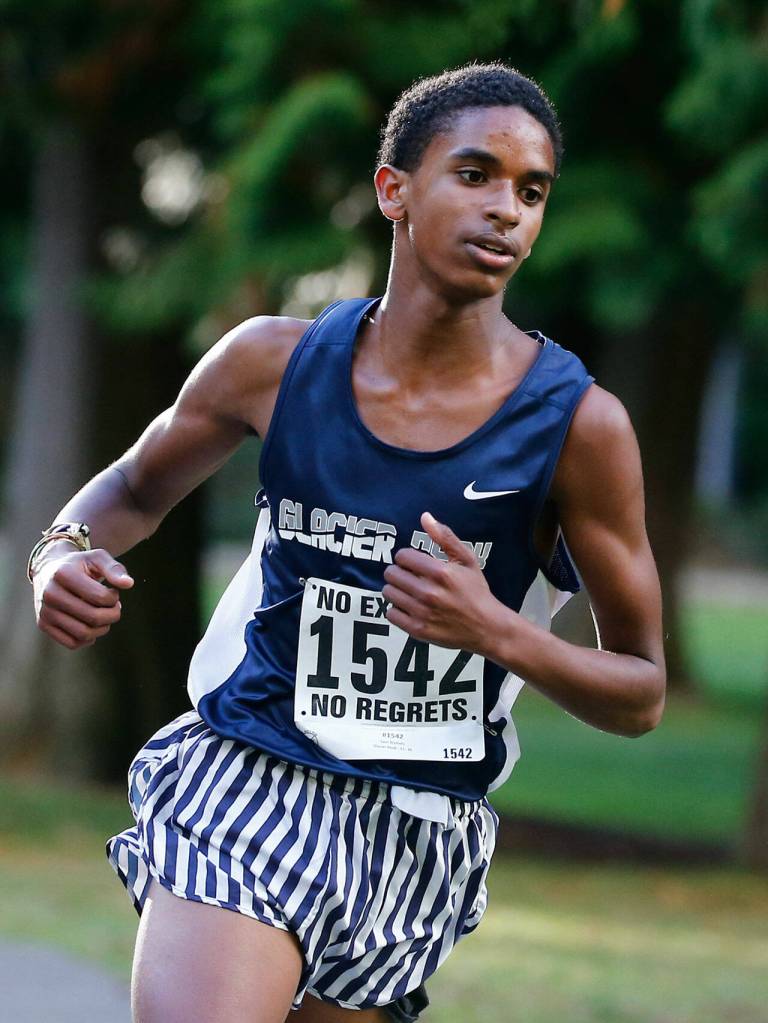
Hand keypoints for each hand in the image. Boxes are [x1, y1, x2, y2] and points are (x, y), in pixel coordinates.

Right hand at [33, 547, 133, 649]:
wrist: (49, 570)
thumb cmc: (79, 564)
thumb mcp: (97, 558)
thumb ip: (114, 569)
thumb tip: (129, 584)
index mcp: (63, 574)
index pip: (100, 598)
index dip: (114, 598)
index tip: (113, 592)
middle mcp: (50, 593)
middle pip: (93, 618)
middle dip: (113, 614)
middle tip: (115, 607)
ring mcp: (45, 611)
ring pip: (84, 634)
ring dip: (103, 628)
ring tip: (104, 615)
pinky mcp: (43, 624)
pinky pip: (72, 643)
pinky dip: (88, 638)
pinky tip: (91, 624)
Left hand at [382, 511, 504, 652]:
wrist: (486, 627)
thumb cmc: (476, 591)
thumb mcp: (467, 560)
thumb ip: (445, 537)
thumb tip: (425, 517)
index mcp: (441, 572)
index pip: (402, 556)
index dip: (406, 557)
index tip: (413, 563)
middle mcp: (429, 592)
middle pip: (391, 574)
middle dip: (399, 572)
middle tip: (410, 577)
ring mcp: (422, 613)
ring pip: (388, 593)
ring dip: (396, 590)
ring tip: (410, 591)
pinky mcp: (417, 630)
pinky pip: (390, 614)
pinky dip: (397, 609)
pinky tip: (410, 607)